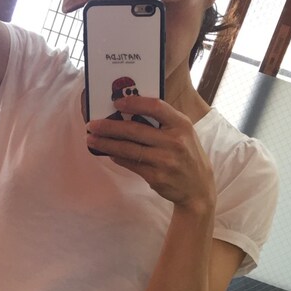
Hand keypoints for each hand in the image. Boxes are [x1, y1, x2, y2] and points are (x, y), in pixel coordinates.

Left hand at [85, 96, 214, 216]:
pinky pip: (131, 164)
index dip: (134, 103)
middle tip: (92, 124)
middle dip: (109, 127)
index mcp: (182, 125)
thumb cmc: (186, 155)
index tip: (116, 102)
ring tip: (91, 139)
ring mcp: (165, 161)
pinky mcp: (156, 177)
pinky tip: (108, 153)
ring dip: (107, 144)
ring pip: (129, 149)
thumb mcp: (183, 133)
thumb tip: (128, 113)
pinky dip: (118, 158)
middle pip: (135, 130)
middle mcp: (174, 142)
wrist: (198, 188)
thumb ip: (163, 122)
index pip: (156, 107)